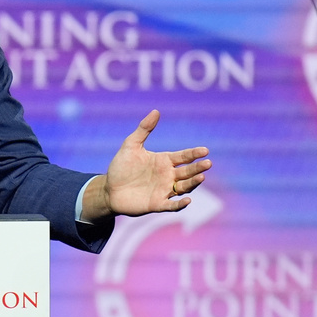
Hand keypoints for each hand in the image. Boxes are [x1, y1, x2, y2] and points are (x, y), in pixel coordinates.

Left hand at [82, 110, 210, 220]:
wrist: (109, 188)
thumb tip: (156, 111)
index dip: (194, 154)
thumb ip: (143, 129)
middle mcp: (168, 175)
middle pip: (188, 172)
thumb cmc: (121, 167)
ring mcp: (164, 190)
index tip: (205, 150)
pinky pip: (171, 205)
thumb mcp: (131, 145)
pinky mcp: (157, 204)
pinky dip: (180, 204)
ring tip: (201, 177)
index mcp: (164, 161)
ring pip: (184, 187)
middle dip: (198, 167)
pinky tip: (187, 200)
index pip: (184, 156)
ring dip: (193, 183)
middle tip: (207, 163)